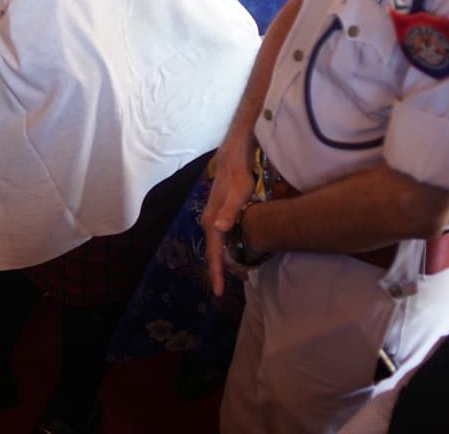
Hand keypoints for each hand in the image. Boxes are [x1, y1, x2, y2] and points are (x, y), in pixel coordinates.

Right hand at [201, 151, 256, 297]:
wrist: (234, 155)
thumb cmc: (238, 173)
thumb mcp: (238, 192)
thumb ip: (229, 211)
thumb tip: (218, 230)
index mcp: (212, 221)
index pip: (212, 253)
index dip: (216, 273)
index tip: (217, 292)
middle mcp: (210, 222)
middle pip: (213, 252)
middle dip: (221, 270)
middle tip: (232, 285)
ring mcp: (214, 218)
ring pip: (218, 245)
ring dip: (225, 260)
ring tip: (236, 274)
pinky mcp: (221, 214)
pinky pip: (222, 238)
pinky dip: (228, 249)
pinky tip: (236, 251)